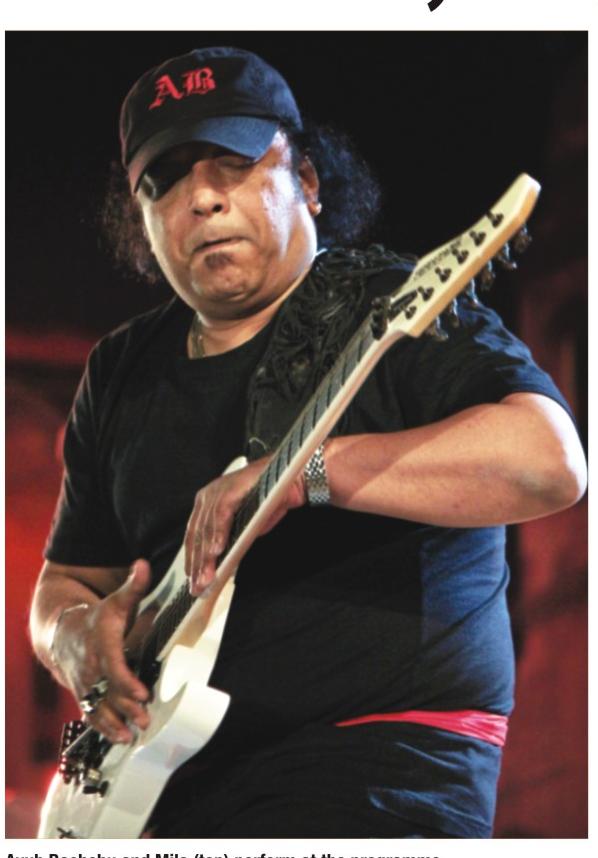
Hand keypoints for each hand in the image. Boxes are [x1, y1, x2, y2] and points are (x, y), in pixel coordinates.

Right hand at [54, 559, 151, 742]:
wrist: (61, 633)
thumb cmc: (96, 617)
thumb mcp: (115, 601)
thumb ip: (133, 586)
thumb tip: (143, 563)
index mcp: (101, 644)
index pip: (113, 664)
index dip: (125, 680)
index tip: (141, 692)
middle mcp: (91, 667)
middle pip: (108, 690)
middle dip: (125, 706)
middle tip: (144, 718)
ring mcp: (85, 684)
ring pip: (98, 707)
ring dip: (114, 723)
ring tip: (131, 736)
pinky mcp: (84, 695)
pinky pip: (91, 714)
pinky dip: (104, 728)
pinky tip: (120, 738)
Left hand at [184, 456, 305, 595]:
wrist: (292, 479)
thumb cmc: (269, 500)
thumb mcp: (247, 526)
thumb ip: (233, 541)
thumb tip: (222, 563)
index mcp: (208, 503)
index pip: (194, 535)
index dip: (192, 559)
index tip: (191, 579)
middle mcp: (208, 495)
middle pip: (198, 534)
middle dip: (198, 563)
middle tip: (198, 586)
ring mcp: (218, 490)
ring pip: (207, 527)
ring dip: (207, 555)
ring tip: (207, 575)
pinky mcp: (231, 489)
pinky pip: (221, 514)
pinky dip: (219, 534)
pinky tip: (217, 552)